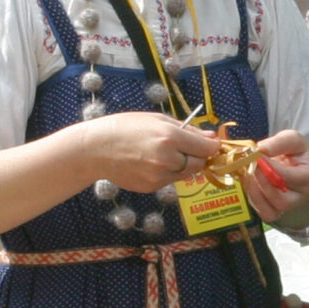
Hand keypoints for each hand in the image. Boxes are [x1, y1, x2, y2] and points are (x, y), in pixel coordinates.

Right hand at [80, 113, 220, 194]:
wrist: (96, 148)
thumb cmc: (126, 127)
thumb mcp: (157, 120)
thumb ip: (187, 129)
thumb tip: (212, 137)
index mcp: (170, 137)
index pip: (207, 148)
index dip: (211, 145)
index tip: (209, 142)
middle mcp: (168, 159)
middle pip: (200, 163)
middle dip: (197, 155)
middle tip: (185, 147)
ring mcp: (160, 176)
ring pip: (187, 174)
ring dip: (184, 165)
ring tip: (163, 153)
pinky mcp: (152, 187)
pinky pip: (171, 180)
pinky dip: (168, 173)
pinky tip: (150, 163)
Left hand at [243, 129, 308, 222]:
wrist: (296, 166)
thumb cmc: (295, 154)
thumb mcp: (293, 140)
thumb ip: (279, 142)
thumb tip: (261, 149)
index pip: (286, 176)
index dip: (267, 166)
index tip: (255, 154)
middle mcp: (301, 196)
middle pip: (280, 199)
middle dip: (260, 181)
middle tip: (248, 164)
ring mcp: (288, 207)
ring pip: (270, 210)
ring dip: (254, 191)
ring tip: (247, 173)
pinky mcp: (276, 213)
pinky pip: (264, 213)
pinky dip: (254, 200)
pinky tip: (250, 184)